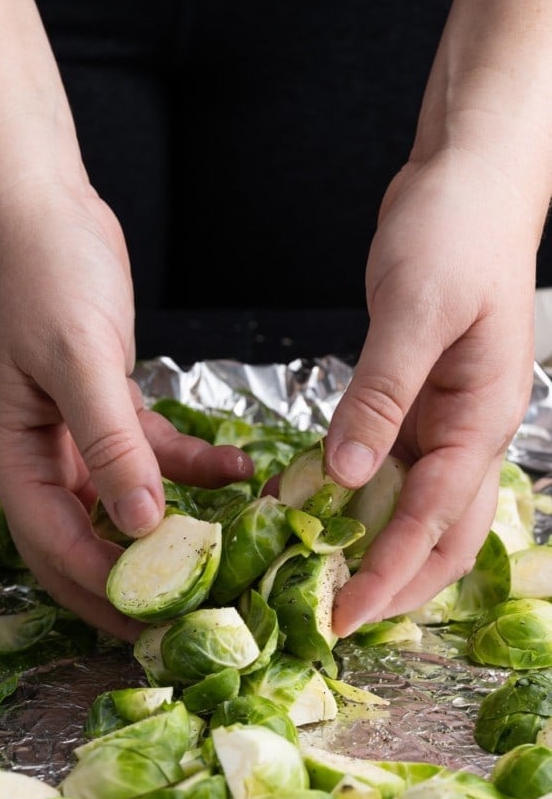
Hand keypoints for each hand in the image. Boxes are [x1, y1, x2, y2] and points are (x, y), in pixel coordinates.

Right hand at [0, 184, 252, 640]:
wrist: (39, 205)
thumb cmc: (43, 273)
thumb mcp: (79, 360)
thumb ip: (110, 445)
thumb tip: (143, 526)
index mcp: (12, 454)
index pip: (57, 547)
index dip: (109, 590)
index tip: (164, 626)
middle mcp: (37, 454)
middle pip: (85, 541)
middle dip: (135, 582)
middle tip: (191, 622)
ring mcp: (70, 432)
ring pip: (124, 501)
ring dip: (174, 524)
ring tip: (231, 554)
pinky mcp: (105, 405)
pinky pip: (150, 451)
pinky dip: (189, 464)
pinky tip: (239, 469)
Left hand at [325, 147, 538, 635]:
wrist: (470, 179)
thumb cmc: (455, 232)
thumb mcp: (415, 311)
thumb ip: (381, 397)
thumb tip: (345, 478)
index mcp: (481, 416)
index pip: (433, 519)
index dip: (387, 573)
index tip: (343, 614)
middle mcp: (470, 429)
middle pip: (440, 533)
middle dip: (395, 582)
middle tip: (338, 618)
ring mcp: (445, 415)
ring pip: (416, 506)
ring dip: (376, 546)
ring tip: (324, 577)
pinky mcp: (415, 397)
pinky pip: (390, 463)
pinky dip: (357, 493)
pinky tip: (317, 503)